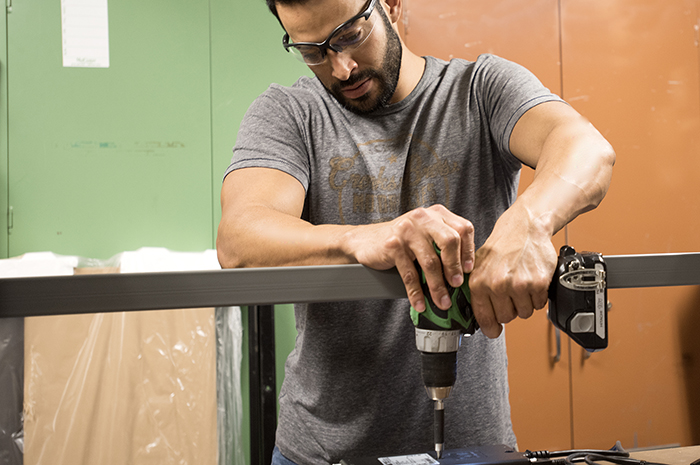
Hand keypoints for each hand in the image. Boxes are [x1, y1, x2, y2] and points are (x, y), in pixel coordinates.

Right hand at [344, 204, 474, 312]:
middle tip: (456, 285)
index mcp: (436, 214)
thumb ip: (443, 246)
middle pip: (450, 241)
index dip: (468, 251)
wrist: (365, 241)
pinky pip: (410, 274)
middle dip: (455, 267)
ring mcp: (407, 230)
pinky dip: (416, 292)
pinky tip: (420, 302)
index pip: (463, 229)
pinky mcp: (394, 245)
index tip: (468, 270)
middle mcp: (423, 218)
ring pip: (430, 262)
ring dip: (437, 286)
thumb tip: (463, 274)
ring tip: (441, 301)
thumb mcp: (425, 235)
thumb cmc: (400, 241)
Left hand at [467, 207, 557, 337]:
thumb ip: (475, 291)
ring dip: (524, 303)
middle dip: (510, 309)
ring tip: (520, 284)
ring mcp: (518, 285)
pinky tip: (531, 282)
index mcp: (479, 282)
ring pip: (524, 313)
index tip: (493, 331)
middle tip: (510, 293)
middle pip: (506, 318)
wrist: (524, 228)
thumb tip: (475, 317)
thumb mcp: (478, 266)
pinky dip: (538, 297)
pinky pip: (539, 304)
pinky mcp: (538, 283)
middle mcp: (497, 285)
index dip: (490, 328)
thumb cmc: (501, 247)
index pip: (484, 318)